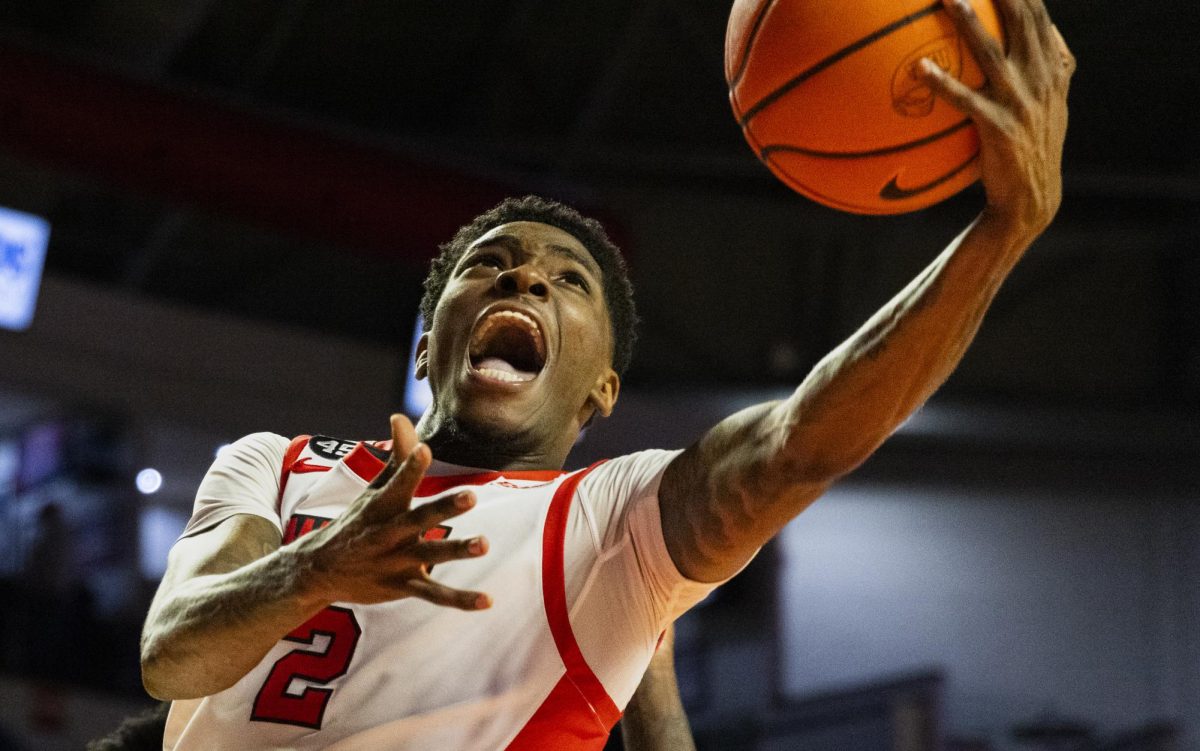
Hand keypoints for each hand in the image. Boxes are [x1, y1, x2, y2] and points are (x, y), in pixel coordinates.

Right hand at [293, 414, 491, 609]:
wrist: (321, 569)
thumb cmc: (358, 522)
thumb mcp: (374, 489)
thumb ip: (396, 456)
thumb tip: (400, 415)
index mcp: (382, 506)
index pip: (398, 483)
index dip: (411, 466)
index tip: (424, 448)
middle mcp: (390, 533)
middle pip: (420, 519)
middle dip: (444, 508)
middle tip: (470, 496)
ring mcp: (397, 562)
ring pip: (431, 557)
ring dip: (457, 551)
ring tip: (485, 543)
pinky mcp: (404, 586)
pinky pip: (435, 594)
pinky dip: (461, 600)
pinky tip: (487, 601)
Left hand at [921, 0, 1074, 236]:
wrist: (1034, 198)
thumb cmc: (1035, 146)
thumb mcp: (1053, 102)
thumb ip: (1053, 64)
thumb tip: (1050, 30)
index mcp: (1052, 68)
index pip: (1038, 14)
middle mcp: (1040, 79)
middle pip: (1022, 21)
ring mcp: (1021, 103)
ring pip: (993, 54)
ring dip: (970, 23)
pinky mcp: (999, 128)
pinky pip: (966, 100)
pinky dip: (944, 83)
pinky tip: (920, 69)